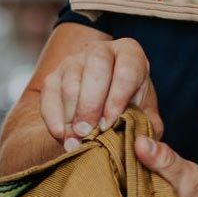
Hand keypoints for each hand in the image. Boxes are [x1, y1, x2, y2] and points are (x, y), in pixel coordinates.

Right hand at [40, 37, 161, 150]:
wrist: (105, 107)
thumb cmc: (129, 109)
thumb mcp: (146, 118)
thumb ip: (148, 131)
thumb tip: (143, 146)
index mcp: (130, 54)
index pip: (125, 71)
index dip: (116, 100)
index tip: (109, 125)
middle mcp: (101, 50)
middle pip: (96, 70)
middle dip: (90, 105)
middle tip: (88, 133)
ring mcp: (74, 61)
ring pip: (70, 83)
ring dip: (72, 114)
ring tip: (77, 139)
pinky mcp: (54, 75)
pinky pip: (49, 94)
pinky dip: (53, 117)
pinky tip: (61, 135)